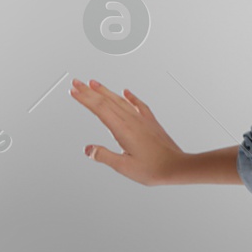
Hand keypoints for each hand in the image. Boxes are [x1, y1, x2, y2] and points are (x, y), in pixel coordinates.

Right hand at [70, 79, 189, 185]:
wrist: (178, 167)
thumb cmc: (154, 168)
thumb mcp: (124, 167)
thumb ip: (104, 156)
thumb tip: (89, 149)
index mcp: (123, 129)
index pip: (99, 108)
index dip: (84, 99)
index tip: (73, 91)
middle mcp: (132, 121)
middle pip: (107, 100)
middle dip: (89, 90)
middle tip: (77, 82)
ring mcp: (143, 120)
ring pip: (120, 100)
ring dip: (106, 91)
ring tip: (94, 84)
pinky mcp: (151, 123)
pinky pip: (139, 105)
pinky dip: (131, 97)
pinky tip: (127, 92)